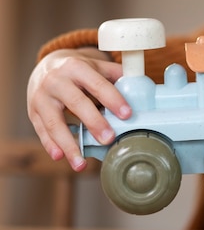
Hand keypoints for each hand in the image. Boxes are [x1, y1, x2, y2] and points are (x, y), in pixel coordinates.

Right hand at [27, 48, 131, 170]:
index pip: (97, 84)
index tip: (127, 114)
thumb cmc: (80, 70)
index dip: (113, 99)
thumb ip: (117, 76)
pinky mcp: (32, 111)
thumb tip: (143, 88)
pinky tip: (60, 157)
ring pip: (54, 122)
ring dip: (69, 144)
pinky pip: (41, 130)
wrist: (46, 66)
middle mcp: (56, 80)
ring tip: (81, 164)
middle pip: (76, 103)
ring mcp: (41, 97)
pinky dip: (50, 145)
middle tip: (109, 138)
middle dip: (93, 122)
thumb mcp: (97, 66)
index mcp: (76, 67)